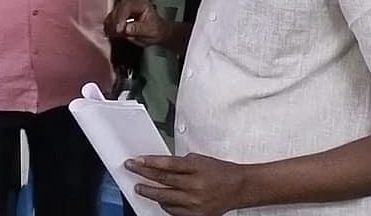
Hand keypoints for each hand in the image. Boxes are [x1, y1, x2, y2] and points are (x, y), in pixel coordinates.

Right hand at [104, 0, 168, 46]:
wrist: (155, 33)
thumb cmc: (154, 30)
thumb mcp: (149, 31)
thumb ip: (138, 29)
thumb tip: (127, 28)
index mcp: (141, 3)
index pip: (127, 6)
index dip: (121, 17)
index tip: (119, 29)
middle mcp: (131, 2)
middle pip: (118, 8)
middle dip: (115, 20)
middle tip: (115, 32)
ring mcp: (124, 7)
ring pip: (113, 12)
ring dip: (111, 24)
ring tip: (111, 34)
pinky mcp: (119, 14)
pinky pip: (111, 18)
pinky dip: (109, 26)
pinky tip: (109, 33)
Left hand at [125, 153, 245, 215]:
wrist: (238, 188)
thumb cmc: (219, 172)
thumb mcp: (199, 160)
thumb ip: (179, 163)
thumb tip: (157, 165)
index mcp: (196, 168)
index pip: (166, 164)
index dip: (148, 162)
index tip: (136, 161)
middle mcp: (195, 185)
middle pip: (162, 181)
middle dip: (143, 175)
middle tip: (132, 171)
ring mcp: (195, 202)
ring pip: (164, 198)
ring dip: (150, 192)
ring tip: (141, 188)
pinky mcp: (196, 214)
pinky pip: (173, 211)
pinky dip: (164, 204)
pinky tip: (159, 199)